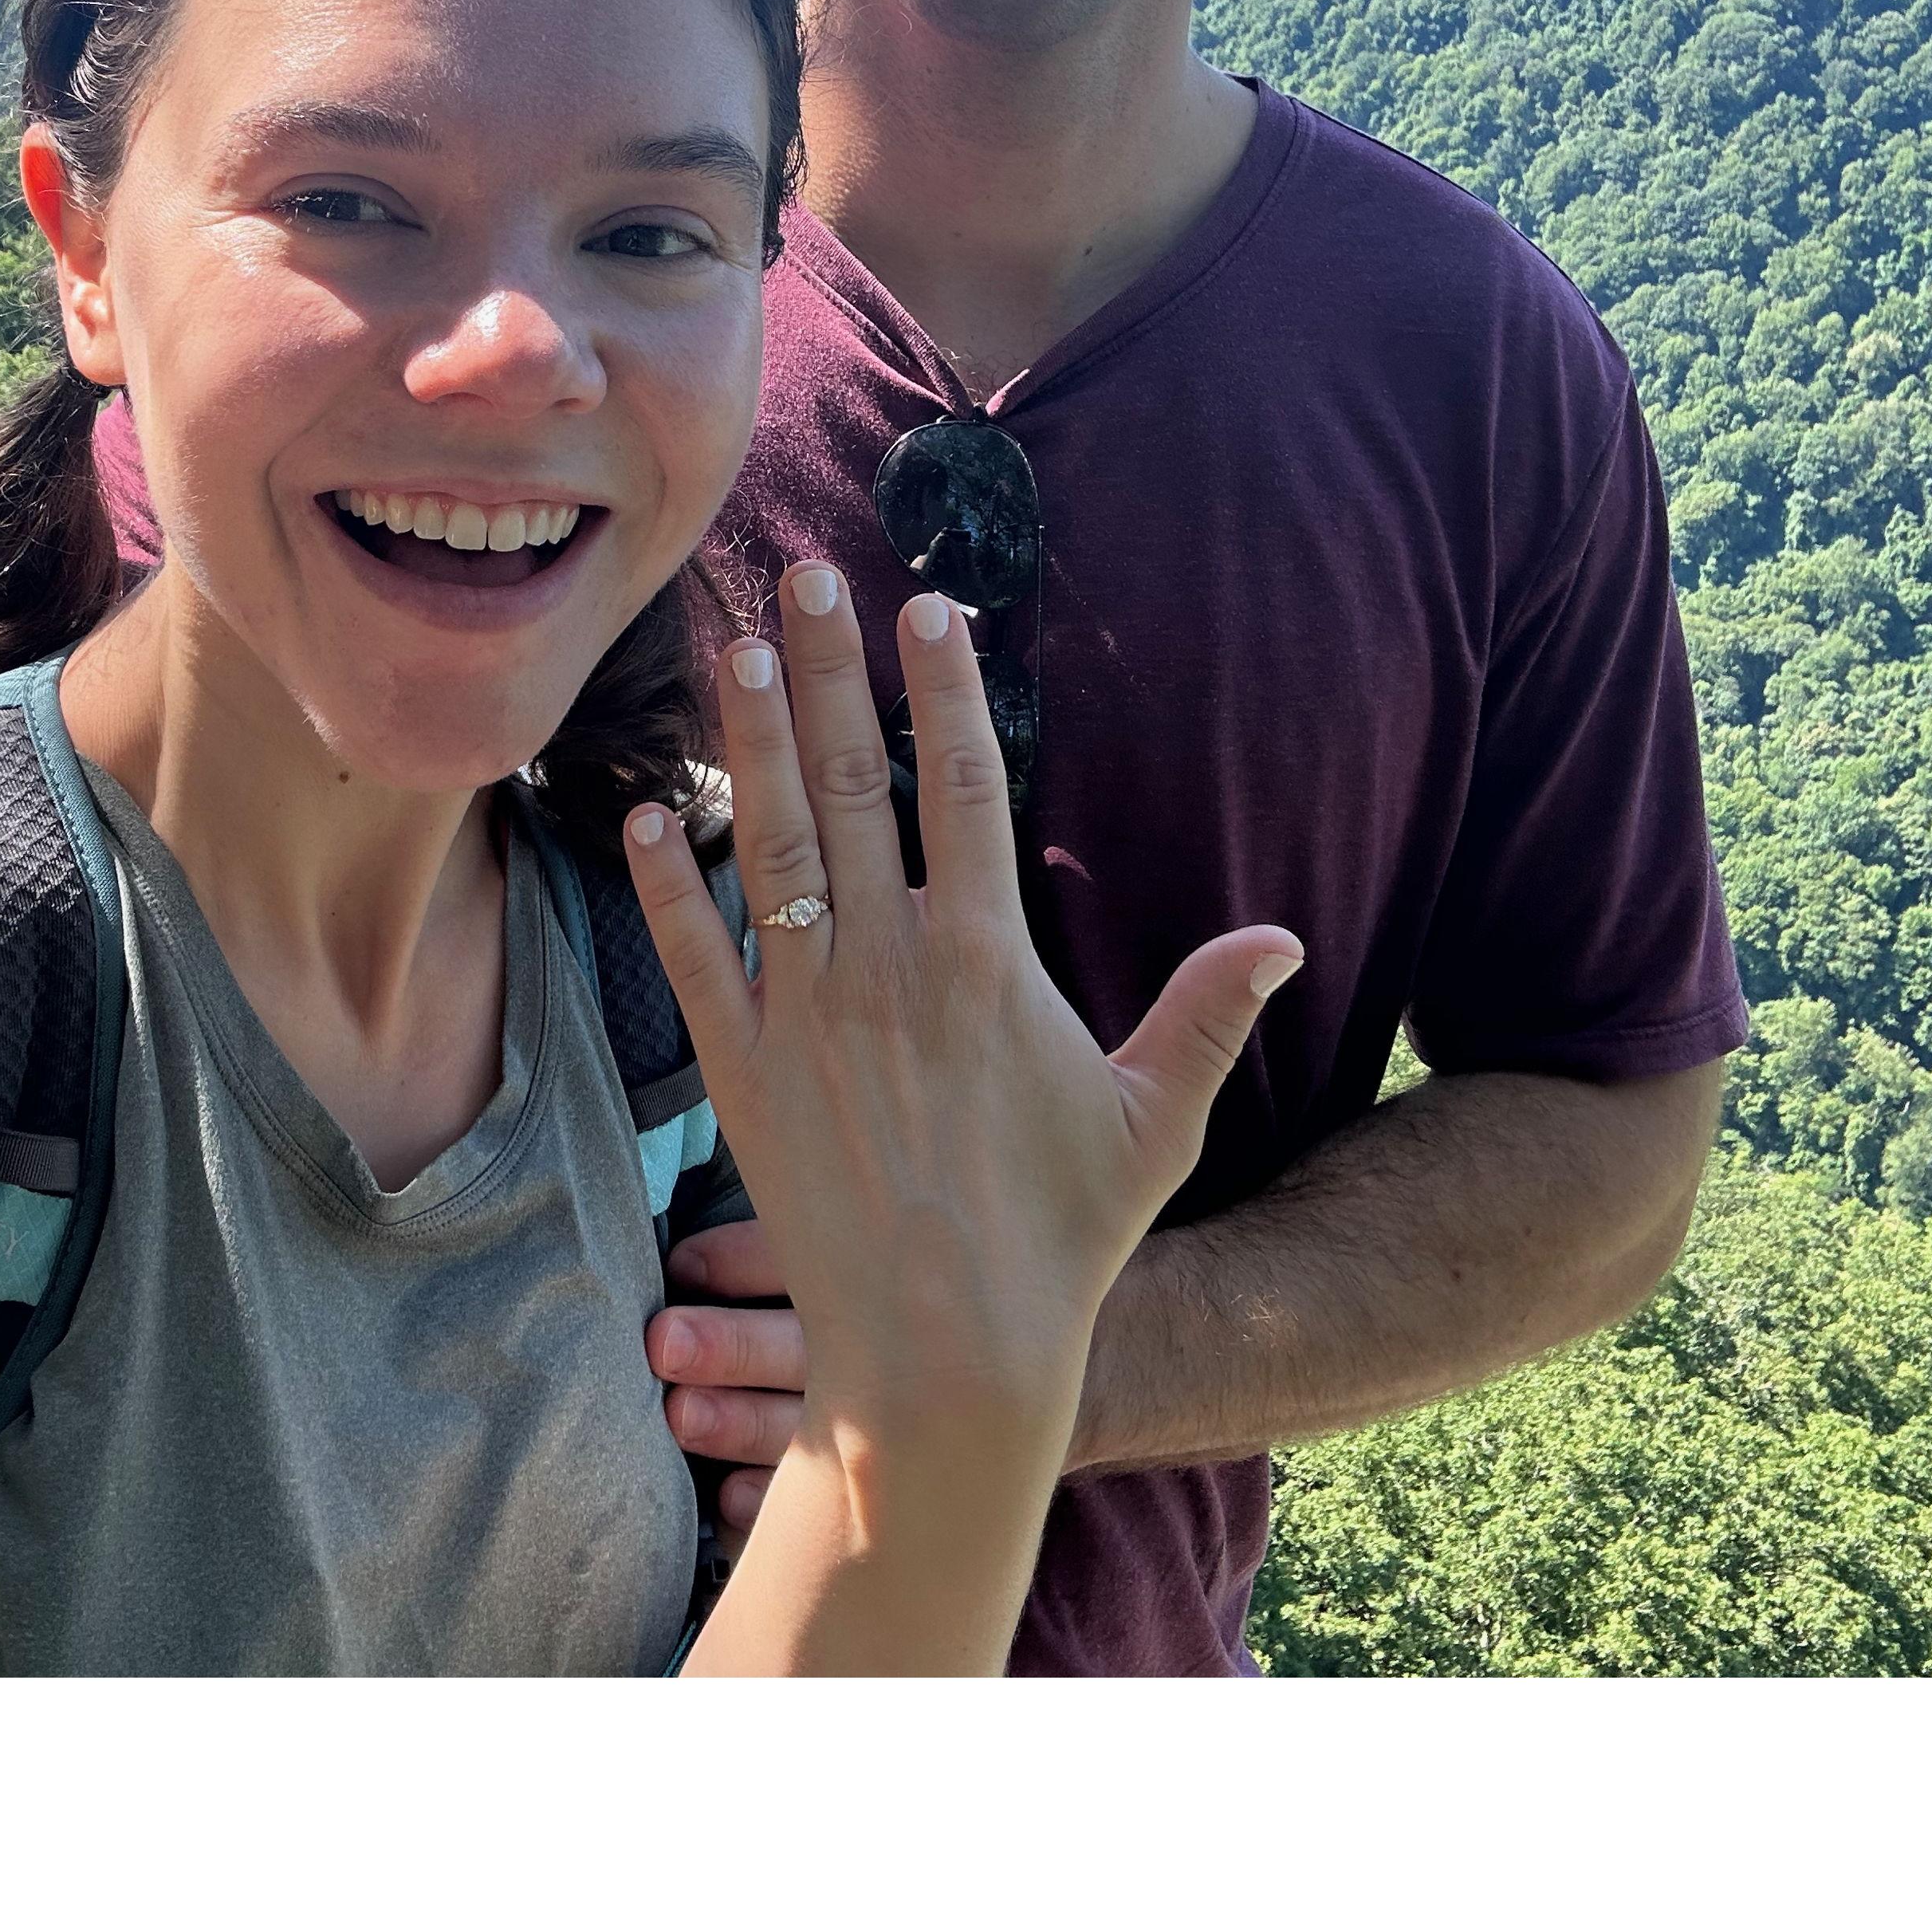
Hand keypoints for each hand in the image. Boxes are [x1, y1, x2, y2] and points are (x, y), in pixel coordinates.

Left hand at [625, 561, 1300, 1546]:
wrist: (947, 1359)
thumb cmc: (1061, 1241)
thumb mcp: (1155, 1121)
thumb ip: (1207, 1014)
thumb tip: (1285, 937)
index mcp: (988, 962)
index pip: (968, 789)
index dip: (949, 690)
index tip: (931, 607)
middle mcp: (891, 969)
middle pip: (856, 785)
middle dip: (832, 669)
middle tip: (803, 572)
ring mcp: (809, 1017)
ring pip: (772, 847)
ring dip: (751, 740)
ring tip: (735, 647)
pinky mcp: (744, 1076)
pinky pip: (696, 959)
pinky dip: (667, 884)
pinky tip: (646, 812)